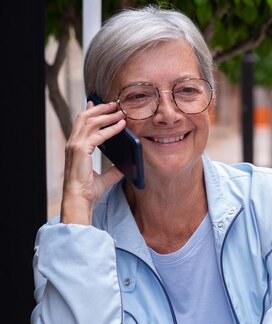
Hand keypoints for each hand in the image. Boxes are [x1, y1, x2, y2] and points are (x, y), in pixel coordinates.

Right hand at [61, 100, 125, 224]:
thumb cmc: (87, 191)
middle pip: (85, 117)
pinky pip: (99, 134)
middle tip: (114, 104)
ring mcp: (75, 145)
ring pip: (91, 122)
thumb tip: (125, 168)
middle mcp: (73, 143)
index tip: (97, 103)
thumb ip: (114, 171)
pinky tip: (122, 125)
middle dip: (100, 108)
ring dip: (107, 115)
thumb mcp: (104, 178)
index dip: (90, 111)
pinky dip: (112, 128)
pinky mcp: (81, 150)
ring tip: (120, 111)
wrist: (80, 200)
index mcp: (75, 147)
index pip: (81, 123)